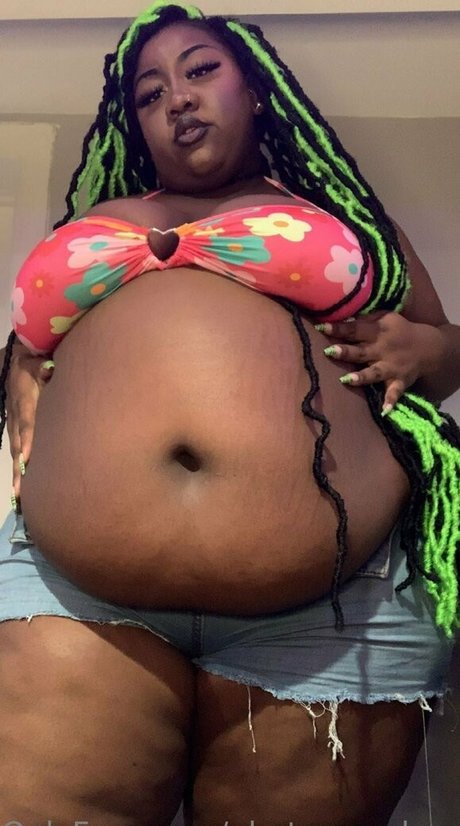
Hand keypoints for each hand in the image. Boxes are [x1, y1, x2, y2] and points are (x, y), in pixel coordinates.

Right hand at [1, 343, 54, 500]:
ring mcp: (14, 423)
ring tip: (20, 496)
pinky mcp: (16, 428)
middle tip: (22, 491)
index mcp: (23, 398)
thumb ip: (41, 367)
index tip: (26, 457)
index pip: (25, 421)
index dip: (26, 438)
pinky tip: (22, 487)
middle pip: (18, 443)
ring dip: (18, 473)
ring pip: (16, 450)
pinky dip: (19, 468)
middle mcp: (16, 414)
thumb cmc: (32, 360)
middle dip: (20, 467)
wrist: (13, 360)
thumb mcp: (35, 360)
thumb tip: (47, 370)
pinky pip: (17, 449)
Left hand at [316, 311, 442, 412]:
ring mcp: (391, 367)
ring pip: (374, 372)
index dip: (339, 328)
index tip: (321, 327)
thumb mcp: (385, 317)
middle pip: (361, 351)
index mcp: (377, 331)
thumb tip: (340, 314)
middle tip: (330, 351)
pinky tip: (385, 411)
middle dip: (346, 352)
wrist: (428, 346)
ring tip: (347, 380)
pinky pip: (395, 392)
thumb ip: (364, 318)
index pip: (355, 329)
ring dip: (362, 377)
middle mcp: (383, 349)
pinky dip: (391, 401)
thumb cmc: (398, 330)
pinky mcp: (400, 381)